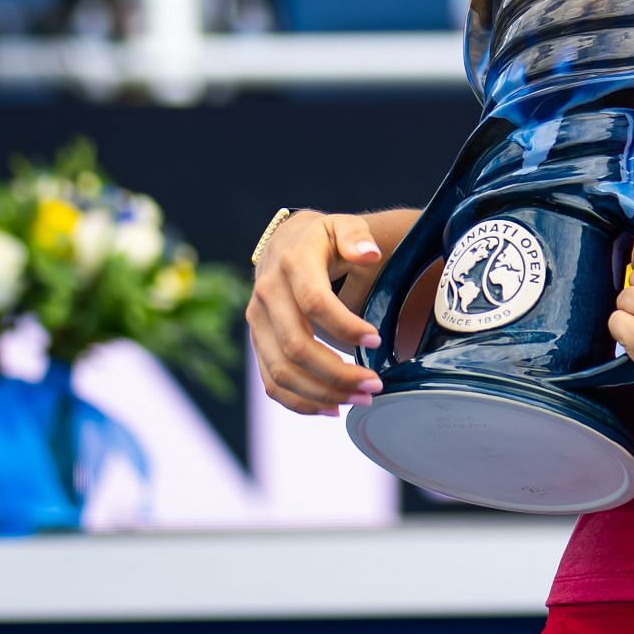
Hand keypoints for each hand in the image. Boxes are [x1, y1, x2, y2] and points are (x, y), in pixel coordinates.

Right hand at [246, 211, 386, 416]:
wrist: (283, 243)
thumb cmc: (321, 238)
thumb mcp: (342, 225)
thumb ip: (355, 236)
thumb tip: (369, 253)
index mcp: (291, 265)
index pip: (314, 303)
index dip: (345, 326)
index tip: (376, 340)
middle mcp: (267, 296)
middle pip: (296, 346)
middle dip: (337, 373)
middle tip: (374, 385)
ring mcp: (257, 323)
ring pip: (281, 371)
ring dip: (321, 393)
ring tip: (360, 399)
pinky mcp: (258, 343)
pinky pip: (271, 382)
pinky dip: (299, 402)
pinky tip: (331, 409)